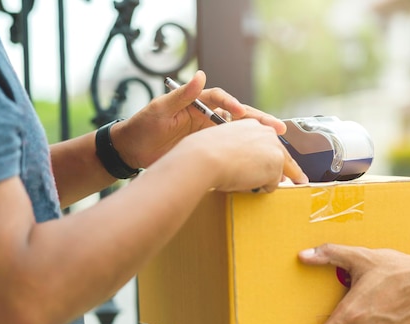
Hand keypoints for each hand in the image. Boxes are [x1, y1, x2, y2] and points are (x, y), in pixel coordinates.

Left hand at [111, 70, 305, 183]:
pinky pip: (231, 152)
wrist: (130, 152)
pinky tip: (261, 162)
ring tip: (278, 145)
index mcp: (196, 104)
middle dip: (259, 122)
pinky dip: (247, 155)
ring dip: (259, 139)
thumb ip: (182, 95)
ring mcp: (208, 135)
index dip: (232, 104)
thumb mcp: (160, 110)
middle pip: (238, 117)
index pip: (220, 100)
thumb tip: (201, 75)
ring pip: (240, 135)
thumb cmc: (141, 127)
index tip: (240, 112)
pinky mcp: (208, 152)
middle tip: (278, 129)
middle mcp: (206, 117)